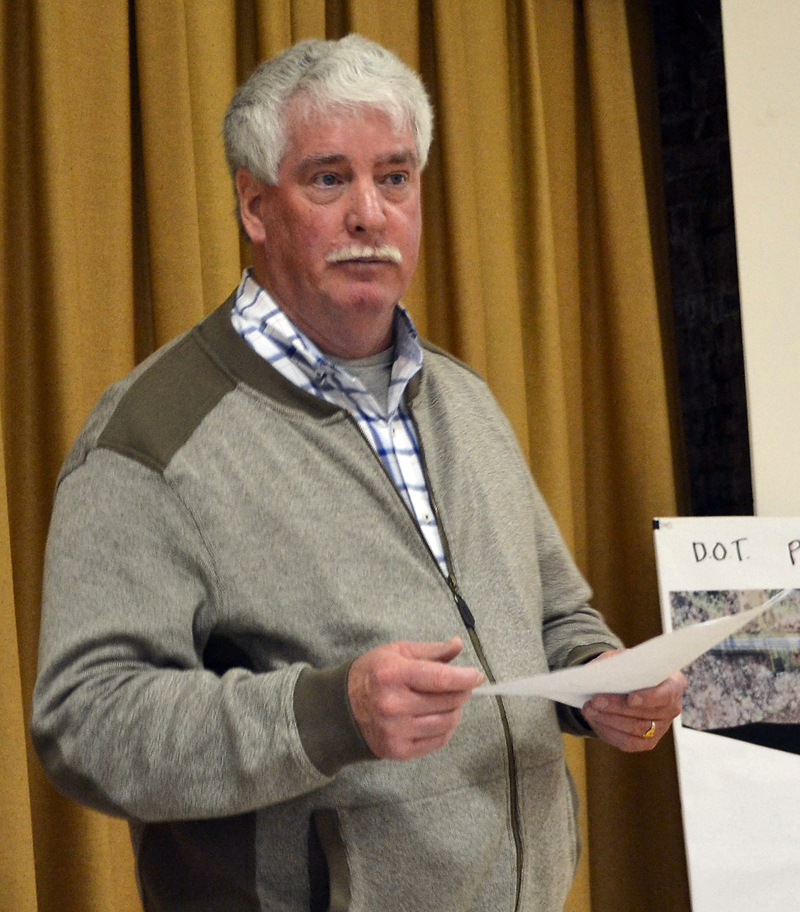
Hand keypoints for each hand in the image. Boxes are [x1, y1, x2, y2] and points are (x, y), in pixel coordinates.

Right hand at [348, 637, 483, 760]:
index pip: (441, 678)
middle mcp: (394, 705)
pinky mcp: (398, 750)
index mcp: (393, 675)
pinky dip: (446, 728)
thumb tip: (458, 646)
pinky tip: (438, 717)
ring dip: (455, 710)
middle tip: (462, 685)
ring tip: (448, 701)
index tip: (477, 675)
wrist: (341, 708)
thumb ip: (431, 650)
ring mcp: (396, 730)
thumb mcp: (397, 652)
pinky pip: (438, 741)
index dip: (465, 677)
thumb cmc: (372, 674)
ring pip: (447, 723)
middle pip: (448, 701)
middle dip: (462, 691)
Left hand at [581, 651, 686, 751]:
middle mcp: (672, 708)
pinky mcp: (647, 742)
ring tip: (590, 708)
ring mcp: (661, 727)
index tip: (630, 699)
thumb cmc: (626, 667)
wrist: (621, 683)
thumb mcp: (622, 657)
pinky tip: (594, 719)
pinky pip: (628, 742)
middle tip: (596, 700)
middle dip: (618, 708)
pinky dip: (608, 730)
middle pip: (648, 715)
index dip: (650, 698)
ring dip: (610, 719)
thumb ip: (618, 661)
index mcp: (674, 683)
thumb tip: (606, 671)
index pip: (668, 694)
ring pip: (636, 730)